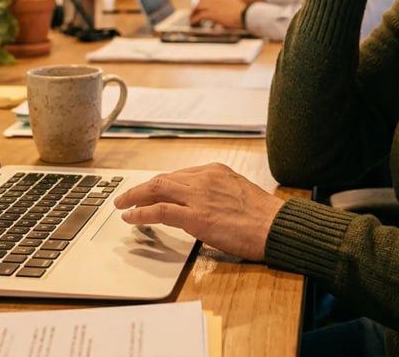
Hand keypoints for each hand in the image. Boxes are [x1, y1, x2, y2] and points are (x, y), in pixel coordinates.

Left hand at [114, 163, 284, 260]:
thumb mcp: (237, 192)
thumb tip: (199, 204)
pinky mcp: (196, 216)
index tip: (148, 192)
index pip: (178, 175)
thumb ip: (215, 193)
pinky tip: (131, 218)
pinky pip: (160, 210)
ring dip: (134, 197)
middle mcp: (204, 178)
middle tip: (125, 197)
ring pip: (156, 189)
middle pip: (163, 179)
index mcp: (215, 171)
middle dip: (141, 188)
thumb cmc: (263, 216)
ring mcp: (198, 196)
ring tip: (122, 206)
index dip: (158, 185)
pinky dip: (141, 212)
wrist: (276, 226)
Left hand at [192, 0, 247, 28]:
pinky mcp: (212, 13)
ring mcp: (214, 6)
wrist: (246, 14)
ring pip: (199, 6)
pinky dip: (195, 18)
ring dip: (194, 12)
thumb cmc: (245, 12)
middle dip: (196, 6)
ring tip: (192, 18)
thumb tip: (229, 11)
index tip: (200, 4)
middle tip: (194, 12)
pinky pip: (200, 15)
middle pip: (201, 0)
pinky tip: (193, 21)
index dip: (202, 0)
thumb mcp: (237, 5)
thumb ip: (230, 6)